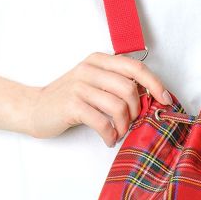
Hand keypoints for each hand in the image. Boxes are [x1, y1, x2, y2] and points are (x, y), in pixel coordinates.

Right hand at [26, 51, 171, 144]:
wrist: (34, 108)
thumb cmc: (69, 99)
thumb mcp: (93, 83)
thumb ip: (117, 84)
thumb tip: (151, 97)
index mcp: (99, 60)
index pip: (136, 68)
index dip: (155, 84)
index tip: (166, 100)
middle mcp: (90, 69)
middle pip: (130, 89)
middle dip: (137, 111)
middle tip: (131, 123)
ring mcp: (79, 86)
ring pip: (118, 106)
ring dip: (124, 126)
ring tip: (118, 133)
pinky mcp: (71, 105)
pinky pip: (102, 122)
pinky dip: (110, 135)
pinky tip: (108, 139)